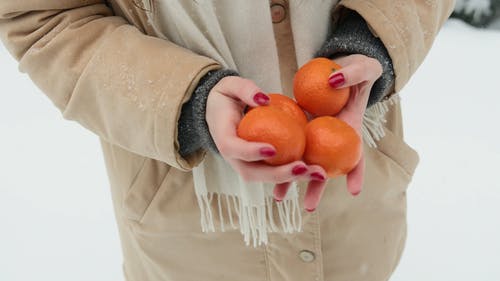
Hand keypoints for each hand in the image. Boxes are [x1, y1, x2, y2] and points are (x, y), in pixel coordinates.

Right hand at [206, 76, 327, 195]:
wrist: (219, 111)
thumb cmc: (227, 96)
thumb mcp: (231, 85)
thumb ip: (245, 89)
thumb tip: (264, 99)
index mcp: (223, 137)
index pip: (234, 148)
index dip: (251, 152)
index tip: (272, 149)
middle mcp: (233, 157)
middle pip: (252, 173)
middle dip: (278, 174)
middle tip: (302, 168)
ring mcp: (246, 164)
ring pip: (266, 178)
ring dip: (292, 178)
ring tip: (317, 173)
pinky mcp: (259, 165)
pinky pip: (276, 172)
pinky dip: (296, 173)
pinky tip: (317, 169)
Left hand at [273, 54, 382, 210]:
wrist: (338, 69)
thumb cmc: (356, 69)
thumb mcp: (363, 67)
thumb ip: (352, 73)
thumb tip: (333, 81)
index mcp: (351, 129)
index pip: (356, 154)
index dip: (356, 171)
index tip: (354, 191)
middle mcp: (332, 138)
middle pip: (325, 166)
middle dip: (316, 186)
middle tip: (309, 207)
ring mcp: (315, 134)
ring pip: (303, 160)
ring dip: (291, 178)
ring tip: (279, 197)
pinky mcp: (299, 127)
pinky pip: (288, 143)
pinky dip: (278, 155)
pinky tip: (263, 165)